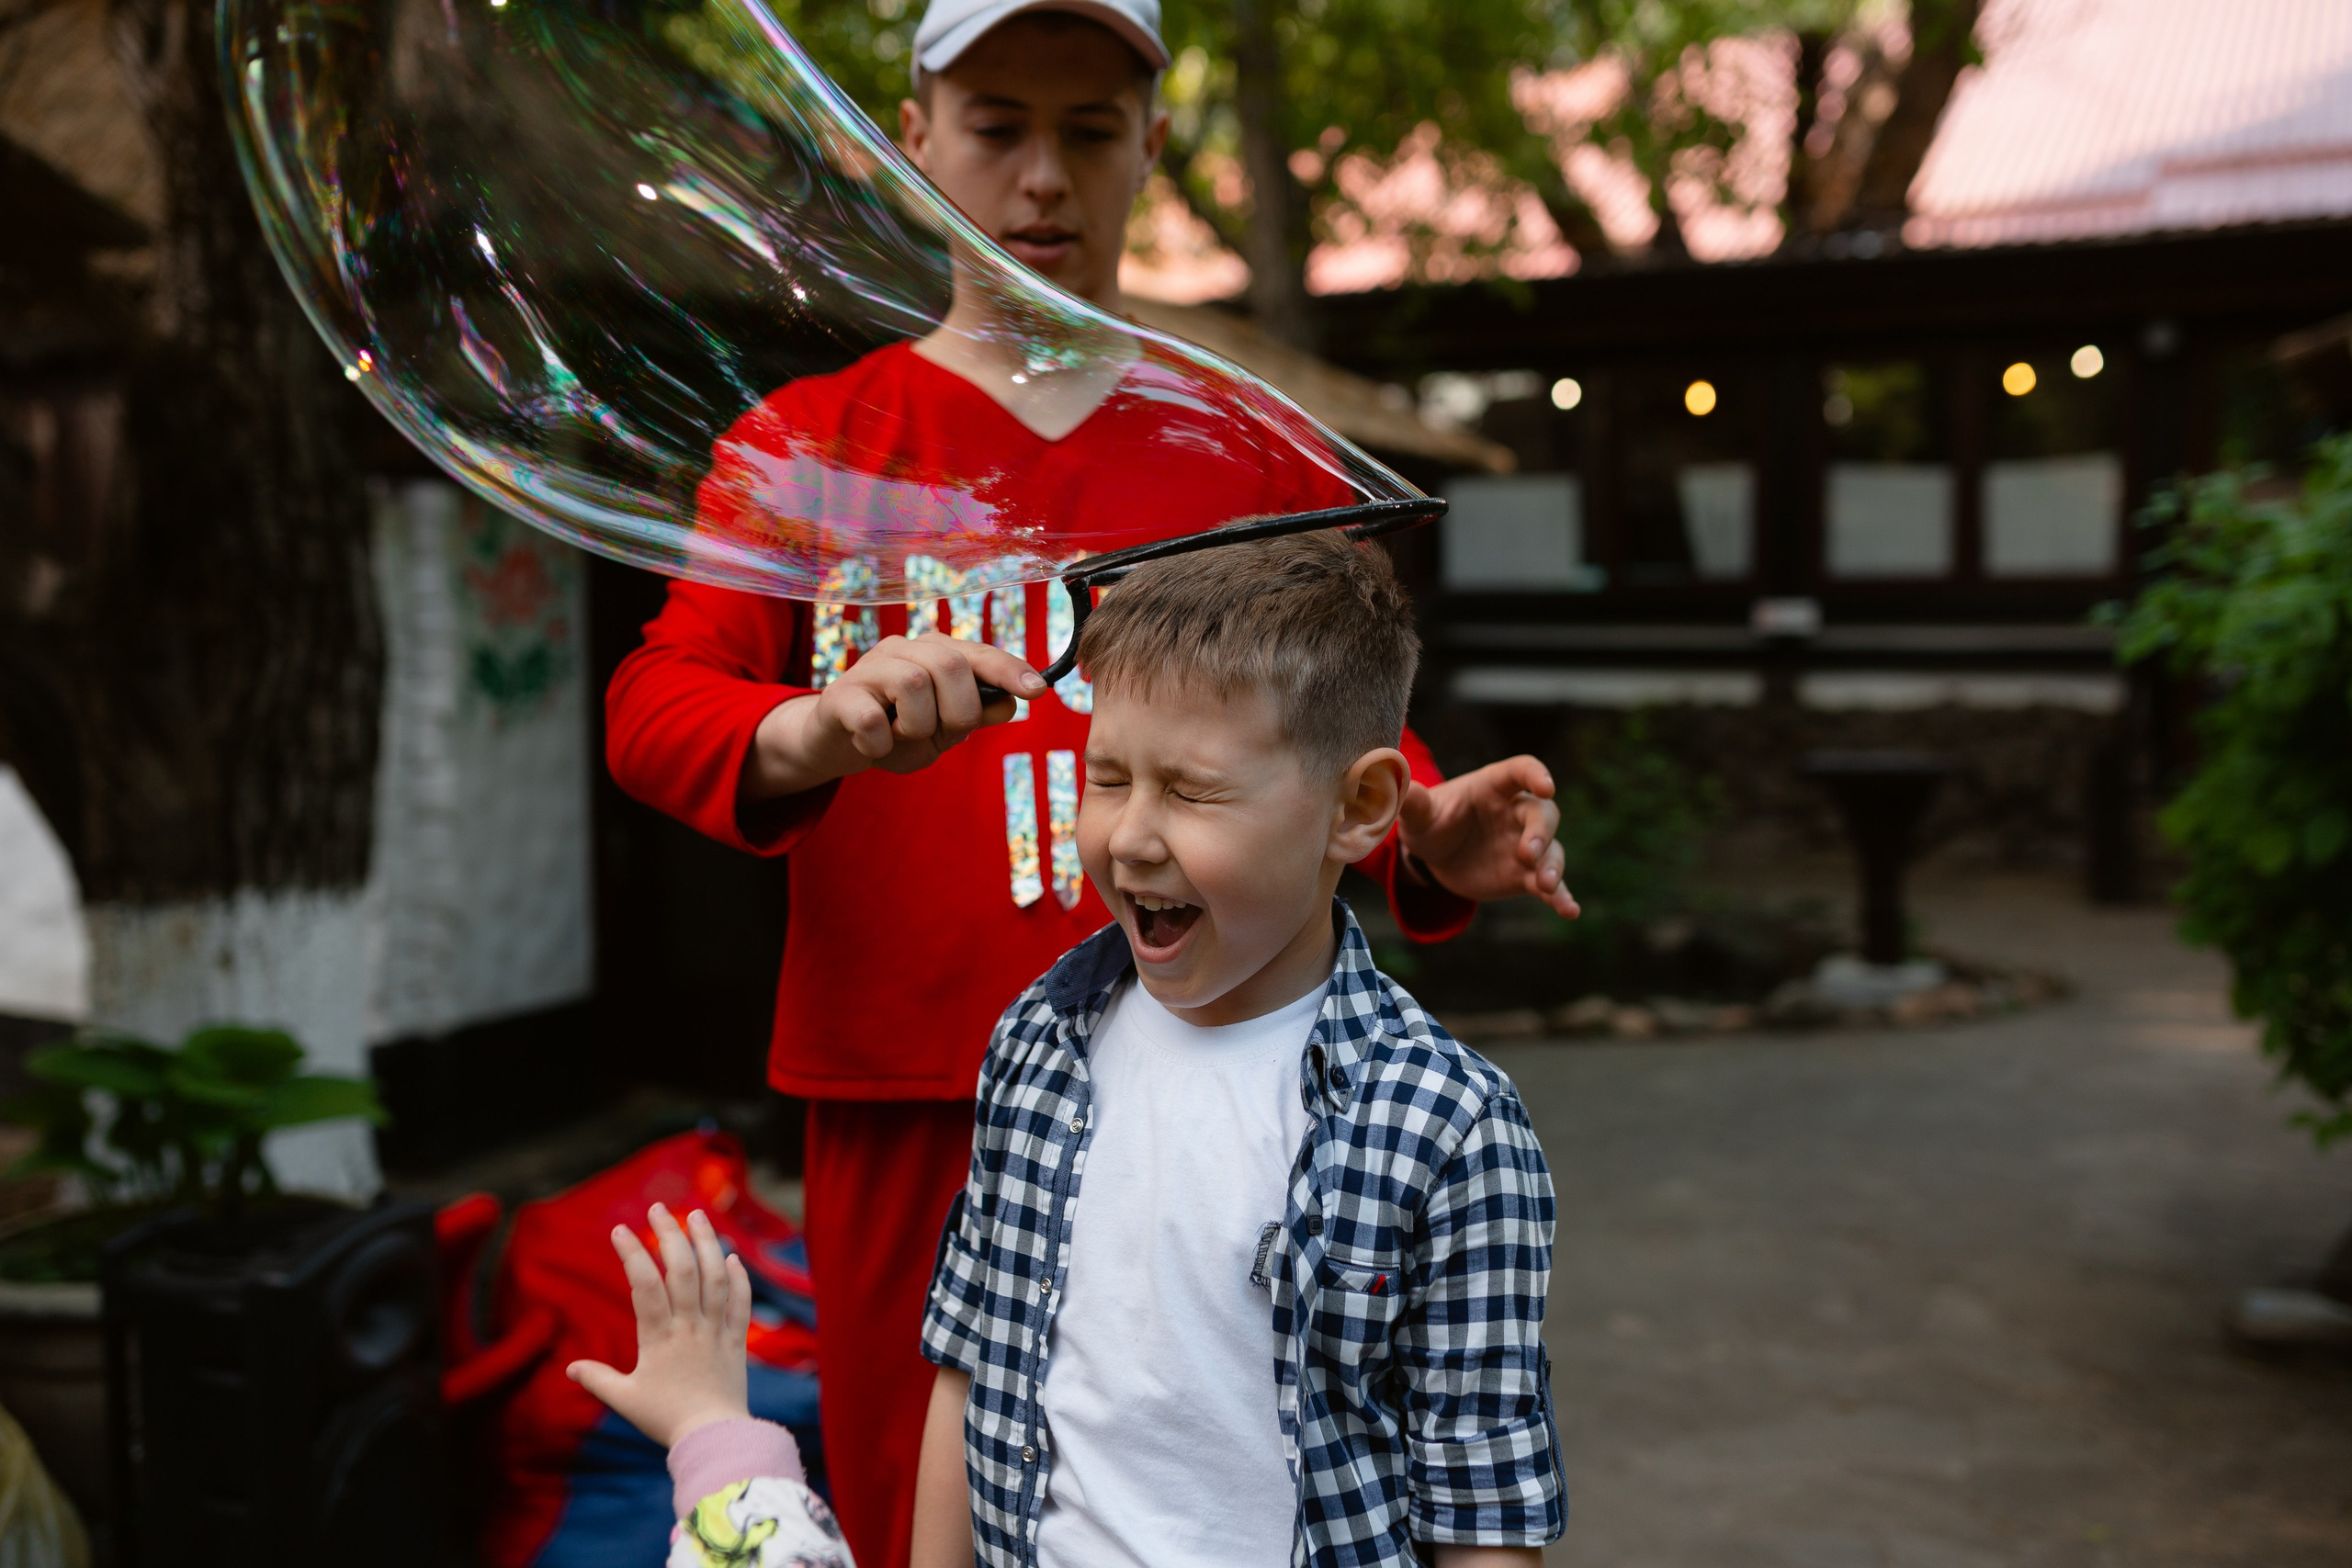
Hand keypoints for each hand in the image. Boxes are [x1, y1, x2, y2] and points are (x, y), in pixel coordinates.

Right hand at [565, 1203, 752, 1447]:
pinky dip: (738, 1278)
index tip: (620, 1230)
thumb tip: (570, 1367)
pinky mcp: (738, 1341)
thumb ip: (598, 1379)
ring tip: (697, 1215)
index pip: (644, 1286)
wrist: (713, 1437)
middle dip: (670, 1235)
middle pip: (683, 1271)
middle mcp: (690, 1328)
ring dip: (707, 1243)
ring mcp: (717, 1331)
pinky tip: (730, 1257)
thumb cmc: (665, 1420)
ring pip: (715, 1278)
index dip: (632, 1255)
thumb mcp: (625, 1400)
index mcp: (659, 1338)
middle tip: (659, 1209)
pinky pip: (741, 1304)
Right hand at [743, 634, 1048, 800]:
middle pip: (949, 663)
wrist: (835, 743)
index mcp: (933, 652)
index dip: (1010, 669)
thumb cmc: (895, 730)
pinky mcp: (839, 695)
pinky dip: (881, 743)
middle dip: (960, 709)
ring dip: (918, 725)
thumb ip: (976, 713)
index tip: (1038, 691)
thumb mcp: (943, 728)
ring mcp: (868, 668)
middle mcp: (902, 649)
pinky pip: (871, 717)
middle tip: (946, 733)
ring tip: (904, 736)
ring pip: (913, 683)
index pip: (979, 653)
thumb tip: (1013, 702)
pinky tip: (876, 746)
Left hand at [1397, 755, 1578, 917]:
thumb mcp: (1418, 815)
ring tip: (1546, 885)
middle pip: (1542, 814)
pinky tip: (1570, 911)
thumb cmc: (1430, 822)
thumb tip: (1400, 786)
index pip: (1520, 771)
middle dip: (1541, 833)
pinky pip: (1550, 885)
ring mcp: (1526, 845)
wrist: (1433, 857)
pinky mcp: (1526, 876)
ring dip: (1552, 867)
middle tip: (1529, 854)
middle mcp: (1516, 813)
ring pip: (1551, 851)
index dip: (1535, 775)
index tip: (1546, 784)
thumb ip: (1414, 803)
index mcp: (1493, 787)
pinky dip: (1561, 897)